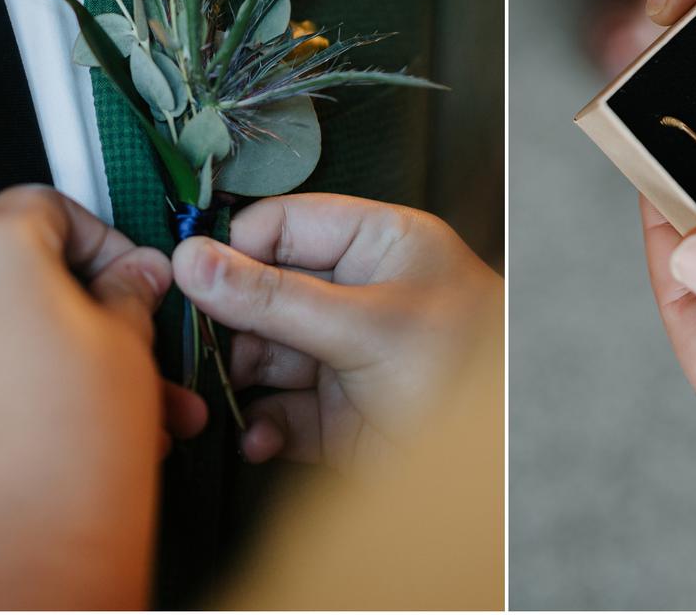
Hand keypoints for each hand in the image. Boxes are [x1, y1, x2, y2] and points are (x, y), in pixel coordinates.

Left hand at [0, 186, 205, 608]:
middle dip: (106, 310)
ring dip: (93, 359)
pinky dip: (52, 388)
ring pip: (25, 331)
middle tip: (151, 338)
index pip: (47, 203)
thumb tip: (137, 273)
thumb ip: (132, 290)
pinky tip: (113, 430)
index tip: (139, 275)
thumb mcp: (130, 341)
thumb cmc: (74, 445)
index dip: (105, 234)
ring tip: (152, 407)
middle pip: (35, 273)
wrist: (25, 551)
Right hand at [173, 194, 501, 473]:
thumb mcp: (366, 327)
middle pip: (264, 292)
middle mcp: (357, 293)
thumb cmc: (466, 372)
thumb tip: (192, 261)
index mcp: (378, 243)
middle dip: (228, 324)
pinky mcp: (338, 416)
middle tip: (193, 347)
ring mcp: (345, 355)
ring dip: (237, 379)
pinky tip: (260, 438)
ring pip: (264, 355)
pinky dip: (263, 427)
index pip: (283, 225)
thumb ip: (274, 298)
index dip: (234, 250)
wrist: (506, 471)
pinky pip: (280, 412)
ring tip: (219, 397)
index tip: (188, 281)